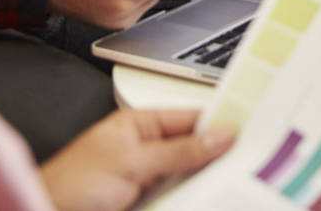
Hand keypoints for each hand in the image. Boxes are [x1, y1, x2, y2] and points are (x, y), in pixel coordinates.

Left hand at [39, 108, 234, 210]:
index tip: (250, 130)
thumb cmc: (70, 185)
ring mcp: (146, 180)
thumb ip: (178, 151)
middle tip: (250, 161)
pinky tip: (209, 202)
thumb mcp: (132, 163)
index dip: (219, 123)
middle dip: (218, 157)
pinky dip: (192, 201)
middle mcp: (145, 150)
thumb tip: (219, 137)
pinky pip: (178, 200)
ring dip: (206, 184)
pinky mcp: (146, 204)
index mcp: (139, 125)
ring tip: (235, 185)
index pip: (190, 118)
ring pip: (188, 179)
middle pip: (193, 150)